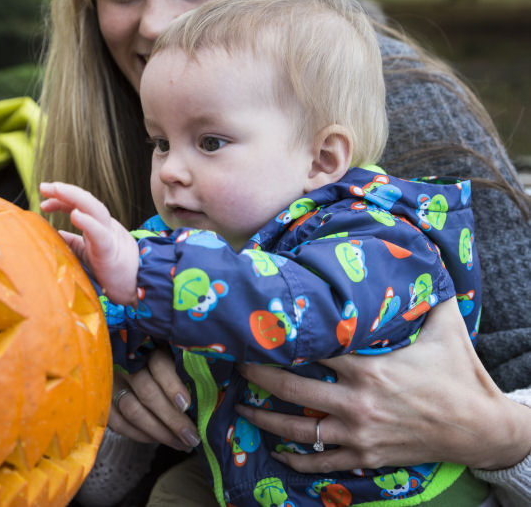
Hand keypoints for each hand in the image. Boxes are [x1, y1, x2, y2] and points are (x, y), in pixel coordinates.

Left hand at [40, 182, 138, 304]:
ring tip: (57, 189)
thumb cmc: (114, 272)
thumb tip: (55, 233)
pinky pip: (100, 233)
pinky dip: (88, 222)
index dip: (62, 200)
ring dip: (74, 197)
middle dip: (65, 191)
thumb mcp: (88, 252)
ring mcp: (110, 235)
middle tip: (44, 186)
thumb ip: (74, 242)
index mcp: (100, 226)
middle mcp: (106, 226)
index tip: (43, 202)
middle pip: (87, 201)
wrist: (137, 287)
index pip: (79, 206)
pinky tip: (75, 214)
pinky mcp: (111, 250)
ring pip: (95, 209)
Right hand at [109, 347, 200, 450]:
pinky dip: (139, 435)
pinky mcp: (103, 399)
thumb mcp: (171, 352)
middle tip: (192, 437)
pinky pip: (119, 423)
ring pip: (133, 411)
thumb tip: (205, 394)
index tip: (186, 405)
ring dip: (159, 432)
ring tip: (181, 444)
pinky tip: (158, 440)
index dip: (172, 385)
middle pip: (147, 393)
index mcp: (147, 345)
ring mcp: (111, 381)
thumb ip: (183, 367)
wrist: (119, 354)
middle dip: (172, 419)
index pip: (159, 364)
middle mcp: (126, 363)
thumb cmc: (159, 355)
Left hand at [236, 298, 530, 471]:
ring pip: (299, 429)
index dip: (285, 340)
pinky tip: (277, 452)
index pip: (315, 350)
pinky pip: (323, 461)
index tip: (260, 329)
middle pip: (293, 389)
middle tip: (237, 364)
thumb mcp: (446, 328)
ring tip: (241, 408)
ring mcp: (359, 432)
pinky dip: (298, 459)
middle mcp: (358, 402)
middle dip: (260, 376)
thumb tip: (421, 256)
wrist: (481, 428)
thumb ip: (427, 294)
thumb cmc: (460, 374)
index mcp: (370, 368)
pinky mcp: (365, 456)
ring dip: (266, 419)